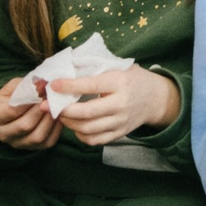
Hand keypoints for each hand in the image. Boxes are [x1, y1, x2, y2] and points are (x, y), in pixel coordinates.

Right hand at [0, 80, 62, 150]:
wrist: (14, 111)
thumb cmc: (14, 96)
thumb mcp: (14, 86)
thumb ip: (26, 84)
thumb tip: (42, 83)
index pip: (12, 111)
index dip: (29, 100)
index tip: (42, 89)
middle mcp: (3, 134)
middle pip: (25, 125)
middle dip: (41, 110)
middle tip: (52, 97)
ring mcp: (18, 143)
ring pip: (37, 136)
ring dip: (50, 119)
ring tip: (55, 105)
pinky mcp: (33, 148)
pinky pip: (48, 141)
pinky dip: (56, 128)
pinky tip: (58, 115)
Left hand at [53, 66, 179, 146]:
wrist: (156, 98)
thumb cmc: (133, 79)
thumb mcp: (120, 66)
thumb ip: (96, 67)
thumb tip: (68, 65)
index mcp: (120, 82)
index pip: (90, 86)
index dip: (69, 86)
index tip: (53, 85)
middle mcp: (121, 104)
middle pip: (86, 112)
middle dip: (63, 110)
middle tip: (49, 106)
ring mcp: (120, 121)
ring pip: (87, 129)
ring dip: (68, 123)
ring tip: (61, 114)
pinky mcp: (119, 134)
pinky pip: (94, 140)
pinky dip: (80, 135)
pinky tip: (75, 125)